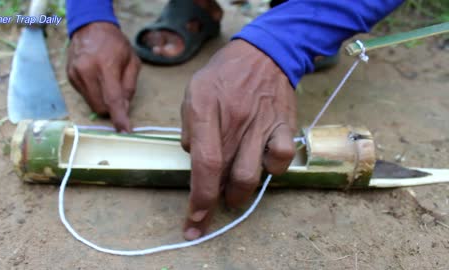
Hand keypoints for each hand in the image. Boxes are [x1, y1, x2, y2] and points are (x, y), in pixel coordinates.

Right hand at [67, 22, 140, 131]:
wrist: (90, 27)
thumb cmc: (115, 44)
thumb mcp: (132, 61)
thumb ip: (129, 86)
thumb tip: (124, 109)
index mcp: (105, 65)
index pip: (112, 99)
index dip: (119, 117)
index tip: (125, 131)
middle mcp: (86, 71)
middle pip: (100, 107)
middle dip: (112, 108)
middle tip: (118, 94)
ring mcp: (75, 75)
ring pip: (91, 104)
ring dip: (102, 101)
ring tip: (107, 82)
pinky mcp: (70, 77)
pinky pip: (85, 96)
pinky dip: (94, 94)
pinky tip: (97, 79)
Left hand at [181, 39, 297, 239]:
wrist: (263, 54)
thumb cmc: (222, 76)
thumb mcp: (193, 93)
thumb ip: (188, 128)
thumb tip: (192, 158)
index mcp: (206, 110)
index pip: (204, 164)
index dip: (200, 198)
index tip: (195, 222)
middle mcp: (235, 120)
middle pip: (227, 176)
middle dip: (217, 201)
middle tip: (211, 203)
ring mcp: (262, 124)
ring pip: (252, 175)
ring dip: (240, 194)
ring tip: (233, 193)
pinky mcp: (283, 125)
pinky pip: (282, 159)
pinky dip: (272, 170)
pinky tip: (263, 165)